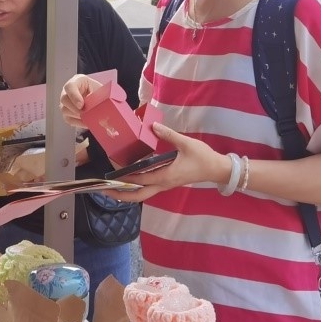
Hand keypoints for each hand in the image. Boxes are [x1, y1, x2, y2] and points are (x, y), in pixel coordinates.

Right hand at [59, 73, 102, 126]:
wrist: (98, 96)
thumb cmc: (98, 90)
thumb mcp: (99, 88)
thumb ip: (98, 95)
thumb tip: (97, 106)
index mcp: (76, 81)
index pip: (70, 87)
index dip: (74, 96)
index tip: (81, 105)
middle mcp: (67, 91)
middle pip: (64, 99)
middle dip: (75, 108)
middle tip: (85, 113)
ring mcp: (65, 102)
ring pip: (65, 110)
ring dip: (76, 116)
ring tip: (87, 119)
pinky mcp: (67, 113)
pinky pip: (69, 119)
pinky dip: (77, 123)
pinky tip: (86, 123)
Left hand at [107, 122, 227, 201]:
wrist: (216, 169)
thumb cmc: (202, 157)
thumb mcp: (186, 143)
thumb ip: (168, 135)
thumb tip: (153, 125)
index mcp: (165, 176)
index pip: (140, 179)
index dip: (124, 177)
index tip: (111, 173)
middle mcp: (163, 184)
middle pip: (137, 196)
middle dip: (120, 195)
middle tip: (104, 191)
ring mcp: (165, 185)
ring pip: (142, 195)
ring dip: (126, 193)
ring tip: (112, 187)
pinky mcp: (167, 183)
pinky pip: (148, 190)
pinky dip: (136, 188)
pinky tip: (129, 180)